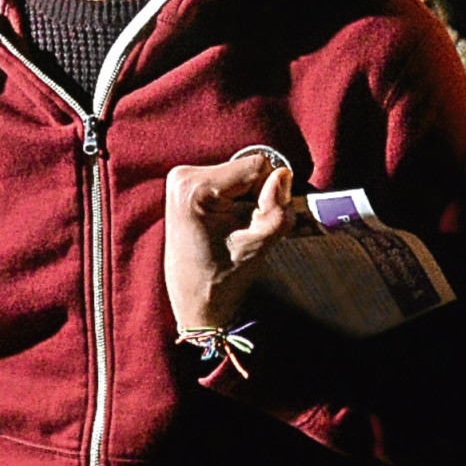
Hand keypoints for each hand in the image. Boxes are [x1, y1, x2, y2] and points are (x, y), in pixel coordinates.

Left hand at [165, 151, 293, 329]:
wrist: (194, 300)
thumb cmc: (223, 277)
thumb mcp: (259, 244)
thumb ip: (276, 207)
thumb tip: (284, 174)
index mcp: (196, 188)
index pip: (257, 165)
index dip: (270, 191)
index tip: (256, 221)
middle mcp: (183, 176)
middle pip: (246, 167)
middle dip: (256, 195)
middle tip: (243, 228)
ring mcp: (180, 179)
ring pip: (239, 173)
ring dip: (245, 198)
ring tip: (232, 229)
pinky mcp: (183, 185)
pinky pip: (226, 180)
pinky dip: (234, 199)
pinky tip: (223, 224)